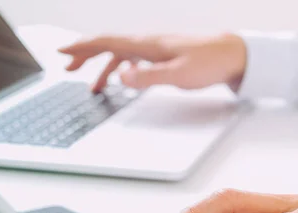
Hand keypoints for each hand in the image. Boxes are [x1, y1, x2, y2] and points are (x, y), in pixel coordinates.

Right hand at [58, 34, 246, 91]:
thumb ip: (149, 77)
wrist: (236, 55)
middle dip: (86, 55)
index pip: (107, 42)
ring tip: (95, 86)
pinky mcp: (168, 56)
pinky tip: (126, 79)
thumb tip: (121, 78)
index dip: (82, 47)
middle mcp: (150, 43)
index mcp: (148, 44)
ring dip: (105, 67)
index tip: (61, 53)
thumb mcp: (179, 75)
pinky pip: (138, 59)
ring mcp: (159, 49)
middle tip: (68, 68)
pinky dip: (125, 68)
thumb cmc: (211, 63)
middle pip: (110, 46)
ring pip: (123, 54)